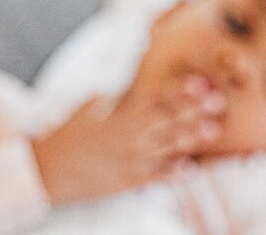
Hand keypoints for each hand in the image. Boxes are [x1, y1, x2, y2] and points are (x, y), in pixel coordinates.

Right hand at [31, 77, 223, 204]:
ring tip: (212, 130)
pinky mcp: (127, 181)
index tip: (199, 84)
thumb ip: (95, 102)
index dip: (180, 92)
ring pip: (168, 146)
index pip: (156, 101)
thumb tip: (103, 91)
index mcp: (120, 118)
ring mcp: (131, 160)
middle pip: (169, 121)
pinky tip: (189, 169)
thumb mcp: (79, 115)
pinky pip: (154, 176)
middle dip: (195, 111)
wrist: (46, 172)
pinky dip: (172, 172)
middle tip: (219, 102)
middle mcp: (130, 137)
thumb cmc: (61, 142)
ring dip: (191, 137)